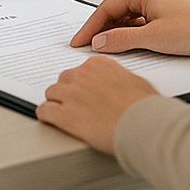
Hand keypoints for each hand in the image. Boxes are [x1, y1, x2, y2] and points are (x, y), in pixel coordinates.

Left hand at [37, 56, 157, 152]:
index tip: (83, 91)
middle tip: (75, 104)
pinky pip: (44, 111)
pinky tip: (50, 120)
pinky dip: (46, 115)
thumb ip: (120, 79)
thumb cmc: (145, 107)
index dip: (81, 83)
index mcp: (99, 64)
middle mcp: (82, 75)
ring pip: (51, 93)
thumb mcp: (137, 82)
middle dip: (68, 92)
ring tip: (63, 113)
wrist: (143, 125)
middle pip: (64, 80)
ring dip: (56, 103)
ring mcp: (71, 93)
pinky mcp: (65, 114)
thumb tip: (119, 85)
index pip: (80, 69)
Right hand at [69, 0, 189, 56]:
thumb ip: (123, 39)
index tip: (79, 42)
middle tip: (87, 48)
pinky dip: (130, 36)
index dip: (90, 27)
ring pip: (128, 20)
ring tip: (106, 51)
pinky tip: (129, 49)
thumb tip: (100, 42)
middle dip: (100, 30)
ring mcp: (158, 8)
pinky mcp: (168, 19)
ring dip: (116, 34)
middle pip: (115, 13)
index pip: (106, 8)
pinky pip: (141, 26)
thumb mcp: (154, 37)